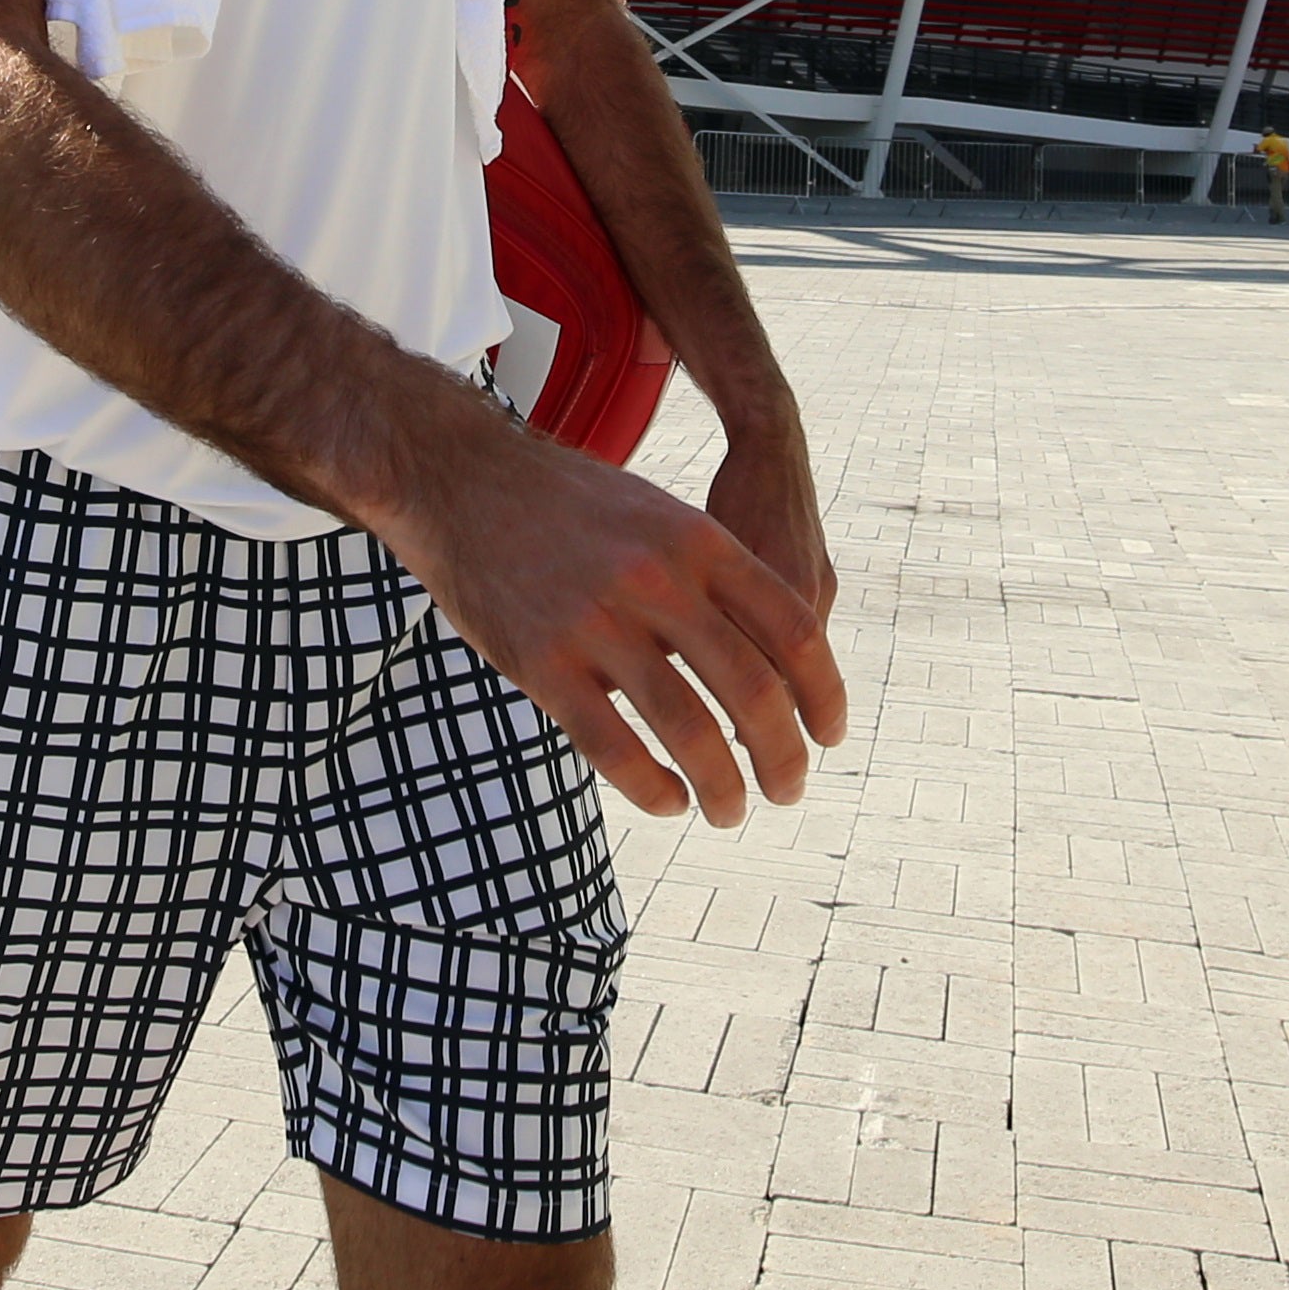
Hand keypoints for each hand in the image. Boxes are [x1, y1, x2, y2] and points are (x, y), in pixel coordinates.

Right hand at [391, 413, 846, 829]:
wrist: (459, 477)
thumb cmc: (568, 504)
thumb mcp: (658, 515)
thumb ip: (715, 576)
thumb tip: (776, 659)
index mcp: (699, 540)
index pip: (796, 632)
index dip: (825, 696)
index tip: (829, 737)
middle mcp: (658, 580)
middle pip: (755, 693)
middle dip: (784, 758)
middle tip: (788, 791)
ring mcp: (598, 622)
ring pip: (692, 733)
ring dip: (723, 789)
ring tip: (729, 812)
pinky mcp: (543, 663)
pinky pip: (616, 749)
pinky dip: (654, 790)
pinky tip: (667, 801)